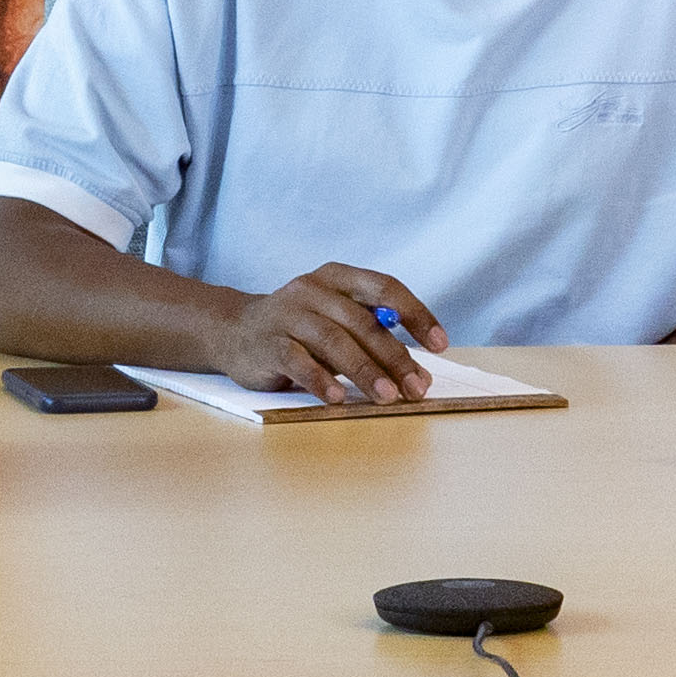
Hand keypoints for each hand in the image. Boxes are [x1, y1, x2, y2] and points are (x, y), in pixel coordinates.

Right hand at [207, 262, 441, 404]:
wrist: (235, 331)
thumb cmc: (299, 329)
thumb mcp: (336, 321)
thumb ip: (372, 337)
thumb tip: (419, 372)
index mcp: (337, 277)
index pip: (385, 288)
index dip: (416, 314)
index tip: (440, 344)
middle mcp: (312, 289)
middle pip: (362, 322)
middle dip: (395, 357)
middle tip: (417, 387)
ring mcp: (287, 314)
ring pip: (333, 341)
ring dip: (364, 371)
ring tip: (387, 397)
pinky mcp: (267, 343)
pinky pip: (297, 361)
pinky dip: (320, 380)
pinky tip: (338, 399)